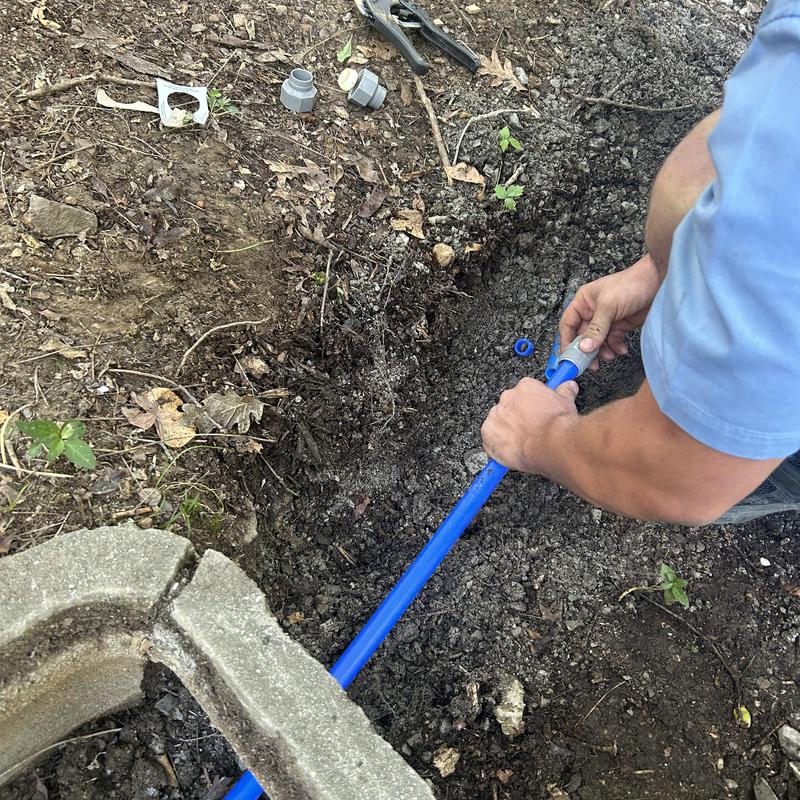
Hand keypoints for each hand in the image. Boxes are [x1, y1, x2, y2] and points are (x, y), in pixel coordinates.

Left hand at [481, 377, 578, 471]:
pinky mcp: (488, 433)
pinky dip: (496, 445)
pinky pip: (489, 439)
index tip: (535, 413)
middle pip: (509, 407)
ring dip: (506, 430)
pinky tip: (511, 450)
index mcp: (525, 387)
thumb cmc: (558, 424)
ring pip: (498, 422)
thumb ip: (564, 392)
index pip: (524, 392)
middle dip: (517, 417)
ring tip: (522, 441)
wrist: (551, 443)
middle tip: (530, 429)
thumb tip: (568, 386)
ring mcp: (496, 415)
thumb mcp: (566, 403)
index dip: (530, 405)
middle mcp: (507, 397)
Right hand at [560, 253, 660, 369]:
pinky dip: (616, 348)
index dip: (567, 340)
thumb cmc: (631, 284)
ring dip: (602, 351)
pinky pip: (613, 341)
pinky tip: (621, 350)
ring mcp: (607, 319)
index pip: (568, 324)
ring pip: (598, 341)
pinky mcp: (621, 325)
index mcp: (584, 302)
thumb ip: (595, 329)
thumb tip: (584, 348)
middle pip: (583, 336)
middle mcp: (593, 311)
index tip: (569, 357)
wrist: (659, 282)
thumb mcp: (608, 306)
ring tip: (609, 356)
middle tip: (590, 364)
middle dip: (587, 350)